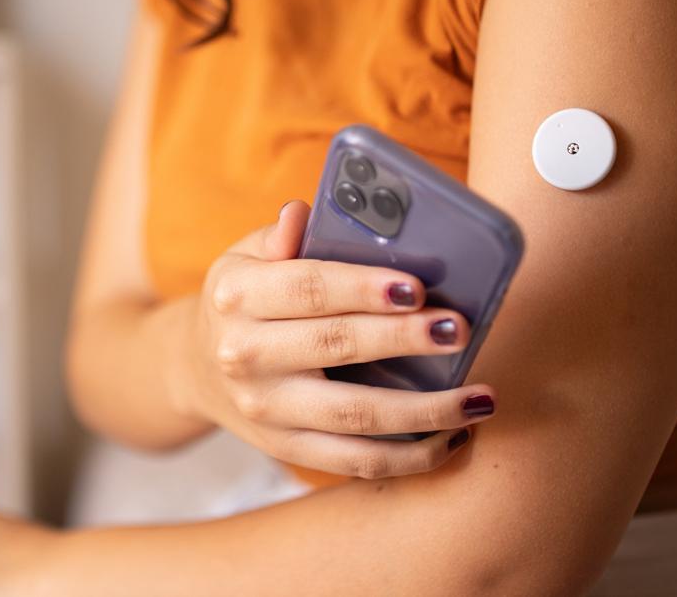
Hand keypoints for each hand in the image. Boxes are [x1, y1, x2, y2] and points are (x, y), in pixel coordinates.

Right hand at [171, 201, 497, 478]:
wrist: (197, 368)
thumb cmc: (245, 299)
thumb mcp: (247, 256)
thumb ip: (281, 235)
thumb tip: (304, 214)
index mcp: (238, 296)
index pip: (306, 288)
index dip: (362, 288)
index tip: (415, 287)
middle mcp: (245, 355)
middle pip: (336, 347)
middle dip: (403, 339)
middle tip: (458, 330)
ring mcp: (267, 409)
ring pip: (355, 418)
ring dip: (425, 412)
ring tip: (479, 398)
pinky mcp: (287, 448)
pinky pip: (356, 462)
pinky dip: (410, 458)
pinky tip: (455, 437)